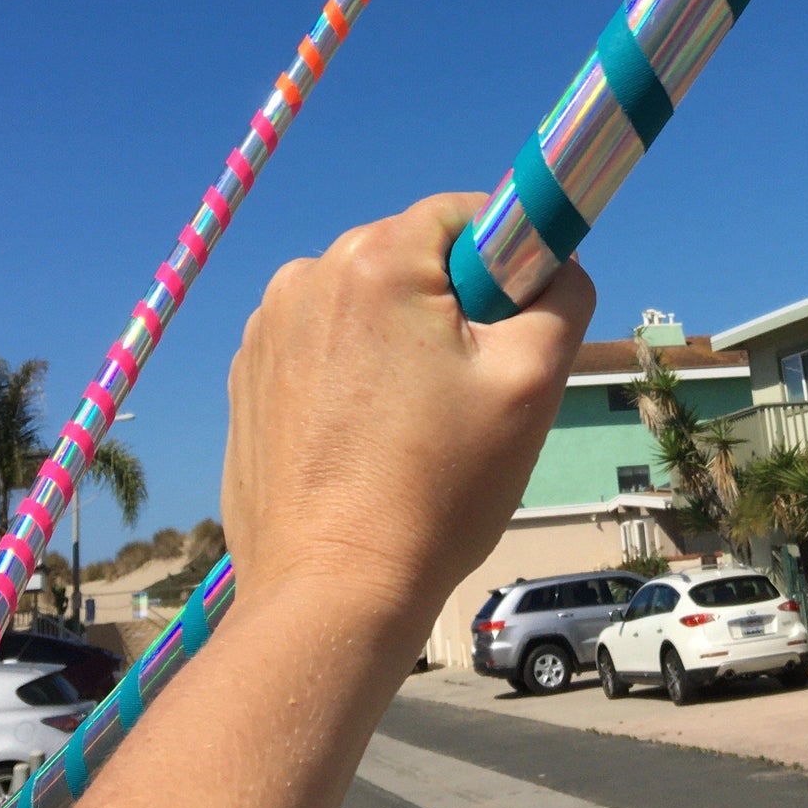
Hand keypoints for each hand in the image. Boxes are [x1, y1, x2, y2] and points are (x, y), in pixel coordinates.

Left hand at [222, 193, 593, 635]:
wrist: (332, 593)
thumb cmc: (437, 490)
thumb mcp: (532, 383)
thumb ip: (562, 296)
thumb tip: (558, 263)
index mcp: (373, 261)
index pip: (463, 213)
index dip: (507, 258)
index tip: (515, 324)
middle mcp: (306, 277)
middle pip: (410, 257)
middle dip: (451, 306)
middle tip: (470, 390)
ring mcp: (265, 329)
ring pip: (364, 303)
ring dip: (399, 341)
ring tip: (414, 428)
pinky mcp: (245, 378)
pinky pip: (320, 346)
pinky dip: (352, 375)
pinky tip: (367, 442)